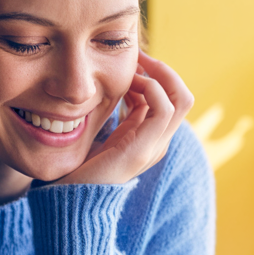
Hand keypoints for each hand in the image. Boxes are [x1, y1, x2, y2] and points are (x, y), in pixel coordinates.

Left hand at [55, 51, 193, 185]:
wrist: (70, 198)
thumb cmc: (80, 165)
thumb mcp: (106, 129)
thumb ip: (120, 110)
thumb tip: (125, 82)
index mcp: (150, 137)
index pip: (171, 98)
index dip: (157, 74)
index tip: (134, 59)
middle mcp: (158, 142)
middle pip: (183, 96)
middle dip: (163, 70)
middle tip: (139, 56)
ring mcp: (154, 147)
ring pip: (181, 99)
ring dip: (158, 75)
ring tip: (134, 67)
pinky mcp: (144, 149)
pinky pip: (164, 108)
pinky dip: (151, 88)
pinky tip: (129, 83)